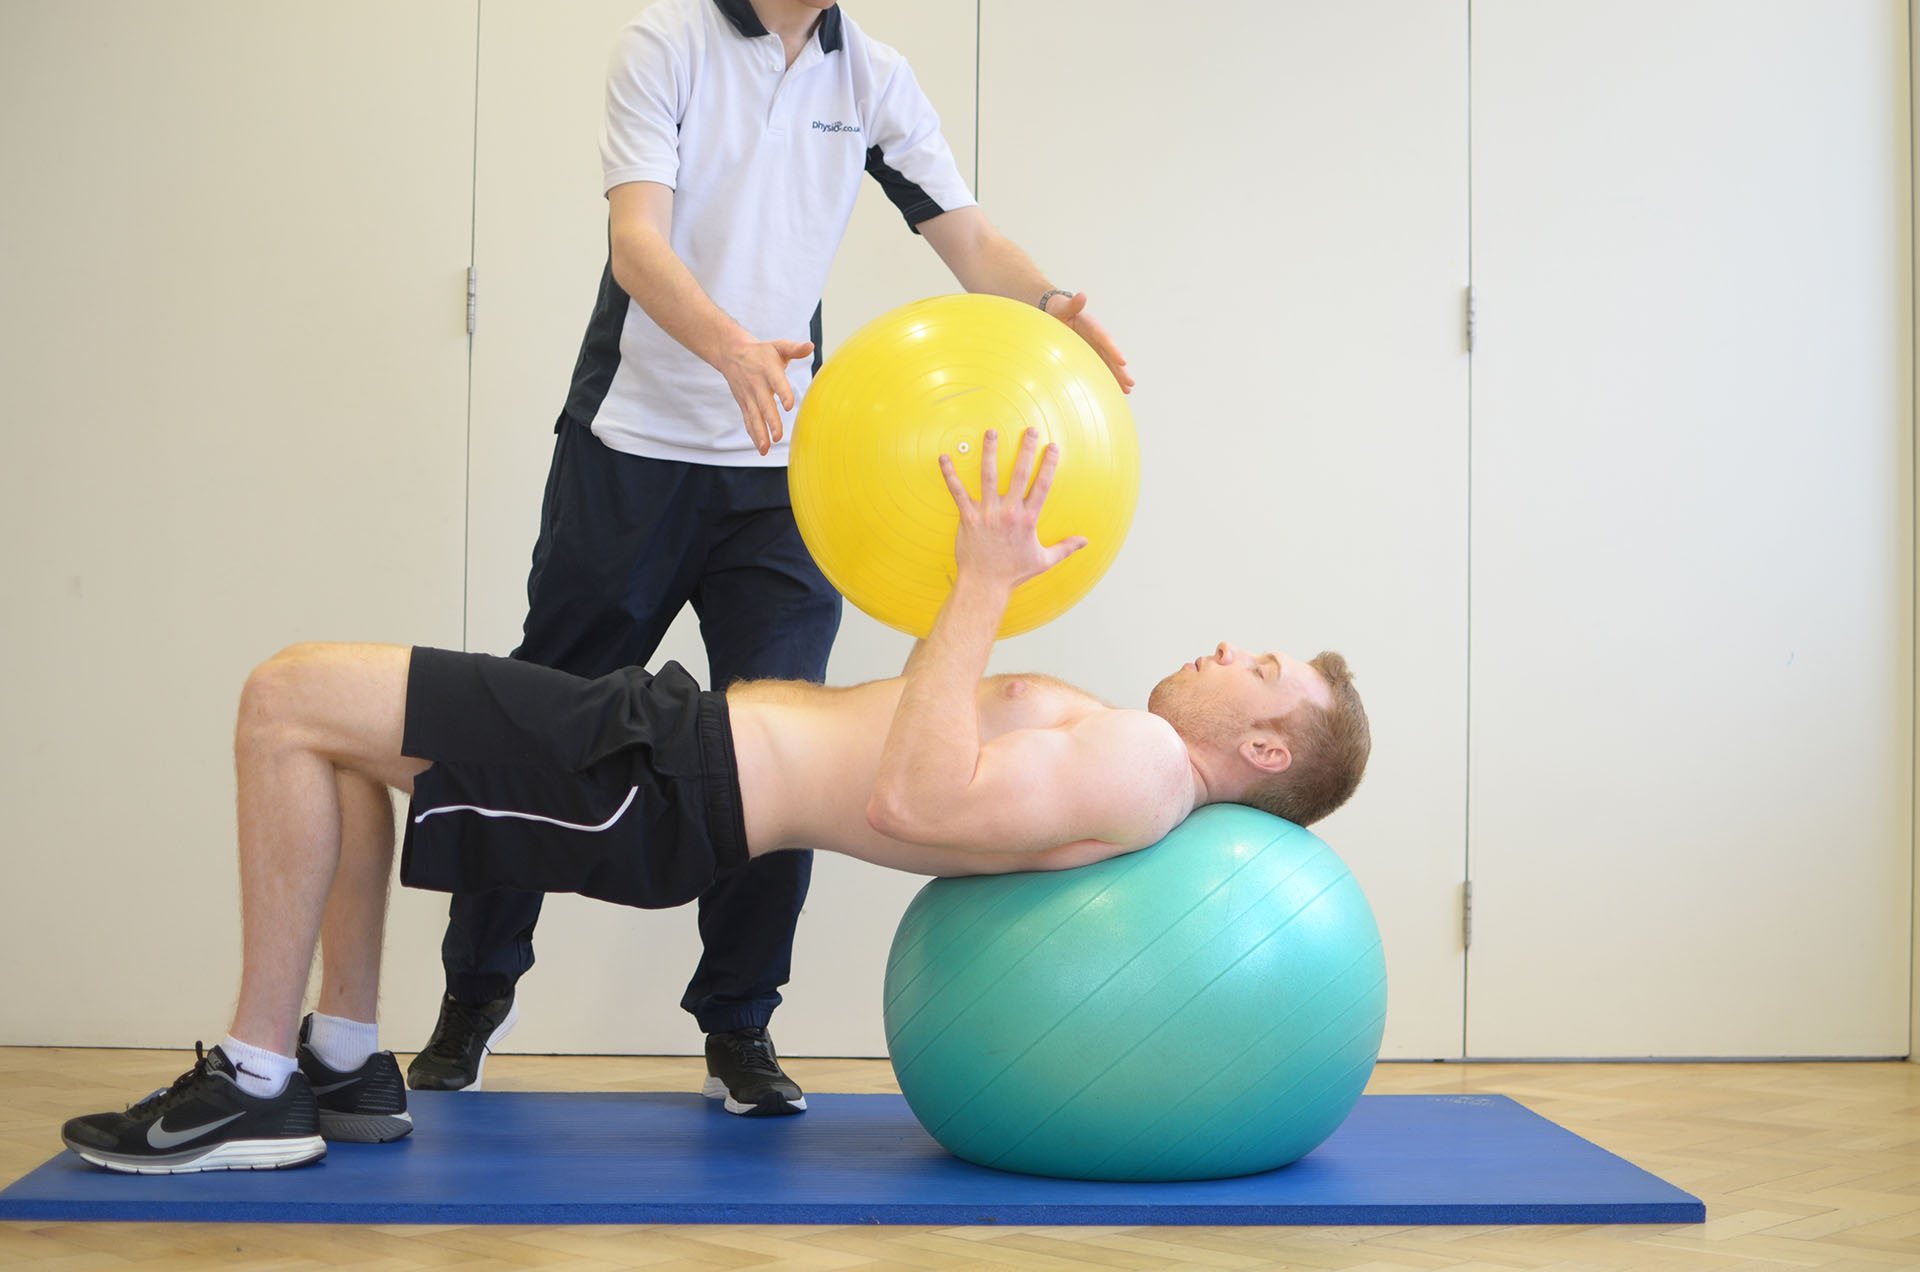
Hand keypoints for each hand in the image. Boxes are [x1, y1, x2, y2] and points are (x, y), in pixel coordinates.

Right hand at [717, 336, 814, 454]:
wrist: (732, 353)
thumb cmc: (762, 352)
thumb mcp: (778, 347)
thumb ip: (795, 349)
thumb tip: (811, 346)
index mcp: (768, 370)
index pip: (777, 382)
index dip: (783, 393)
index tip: (788, 406)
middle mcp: (757, 384)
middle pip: (764, 404)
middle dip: (771, 421)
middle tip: (778, 436)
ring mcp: (749, 396)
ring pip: (754, 417)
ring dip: (759, 433)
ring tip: (766, 449)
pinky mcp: (744, 403)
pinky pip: (748, 420)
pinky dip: (753, 434)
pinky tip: (761, 448)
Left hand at [939, 428, 1087, 588]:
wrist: (985, 584)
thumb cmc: (1013, 573)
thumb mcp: (1044, 561)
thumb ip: (1065, 548)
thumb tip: (1085, 542)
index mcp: (1028, 520)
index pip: (1042, 486)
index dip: (1049, 464)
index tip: (1053, 446)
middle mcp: (1009, 513)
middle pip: (1019, 475)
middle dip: (1026, 450)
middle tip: (1029, 430)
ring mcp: (987, 514)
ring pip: (988, 476)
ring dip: (990, 453)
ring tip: (991, 433)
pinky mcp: (968, 518)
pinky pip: (957, 492)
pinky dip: (950, 474)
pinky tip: (944, 458)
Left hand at [1043, 291, 1133, 393]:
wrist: (1057, 314)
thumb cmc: (1058, 311)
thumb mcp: (1062, 307)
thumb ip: (1072, 304)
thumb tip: (1082, 296)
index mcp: (1091, 326)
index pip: (1104, 339)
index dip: (1113, 350)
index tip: (1122, 361)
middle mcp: (1097, 338)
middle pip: (1111, 355)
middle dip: (1120, 369)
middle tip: (1130, 383)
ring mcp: (1095, 347)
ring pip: (1109, 364)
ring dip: (1118, 377)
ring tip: (1128, 389)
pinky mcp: (1091, 354)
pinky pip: (1101, 367)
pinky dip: (1108, 377)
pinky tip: (1116, 389)